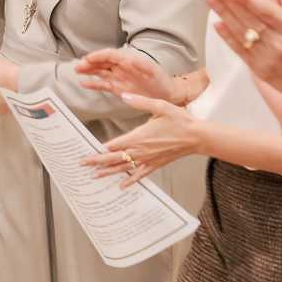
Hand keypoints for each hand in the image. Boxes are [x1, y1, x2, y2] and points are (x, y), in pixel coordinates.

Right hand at [76, 47, 177, 102]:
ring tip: (77, 71)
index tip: (89, 58)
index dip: (99, 56)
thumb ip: (140, 65)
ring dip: (89, 71)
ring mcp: (119, 77)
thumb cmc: (162, 81)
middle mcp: (121, 67)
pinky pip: (103, 85)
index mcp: (128, 60)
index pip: (110, 55)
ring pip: (100, 72)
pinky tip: (84, 83)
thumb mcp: (153, 72)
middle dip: (90, 63)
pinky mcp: (118, 88)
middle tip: (79, 66)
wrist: (167, 94)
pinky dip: (94, 84)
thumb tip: (127, 59)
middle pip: (102, 62)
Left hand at [82, 94, 199, 185]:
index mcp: (140, 136)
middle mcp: (141, 151)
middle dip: (98, 162)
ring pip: (125, 168)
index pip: (114, 145)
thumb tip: (124, 96)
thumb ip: (139, 101)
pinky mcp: (156, 164)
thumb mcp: (159, 105)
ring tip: (95, 176)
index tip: (86, 154)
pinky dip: (130, 181)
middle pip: (115, 159)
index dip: (99, 150)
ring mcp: (149, 159)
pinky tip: (122, 186)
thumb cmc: (180, 120)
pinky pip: (140, 175)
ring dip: (109, 172)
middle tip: (83, 165)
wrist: (197, 137)